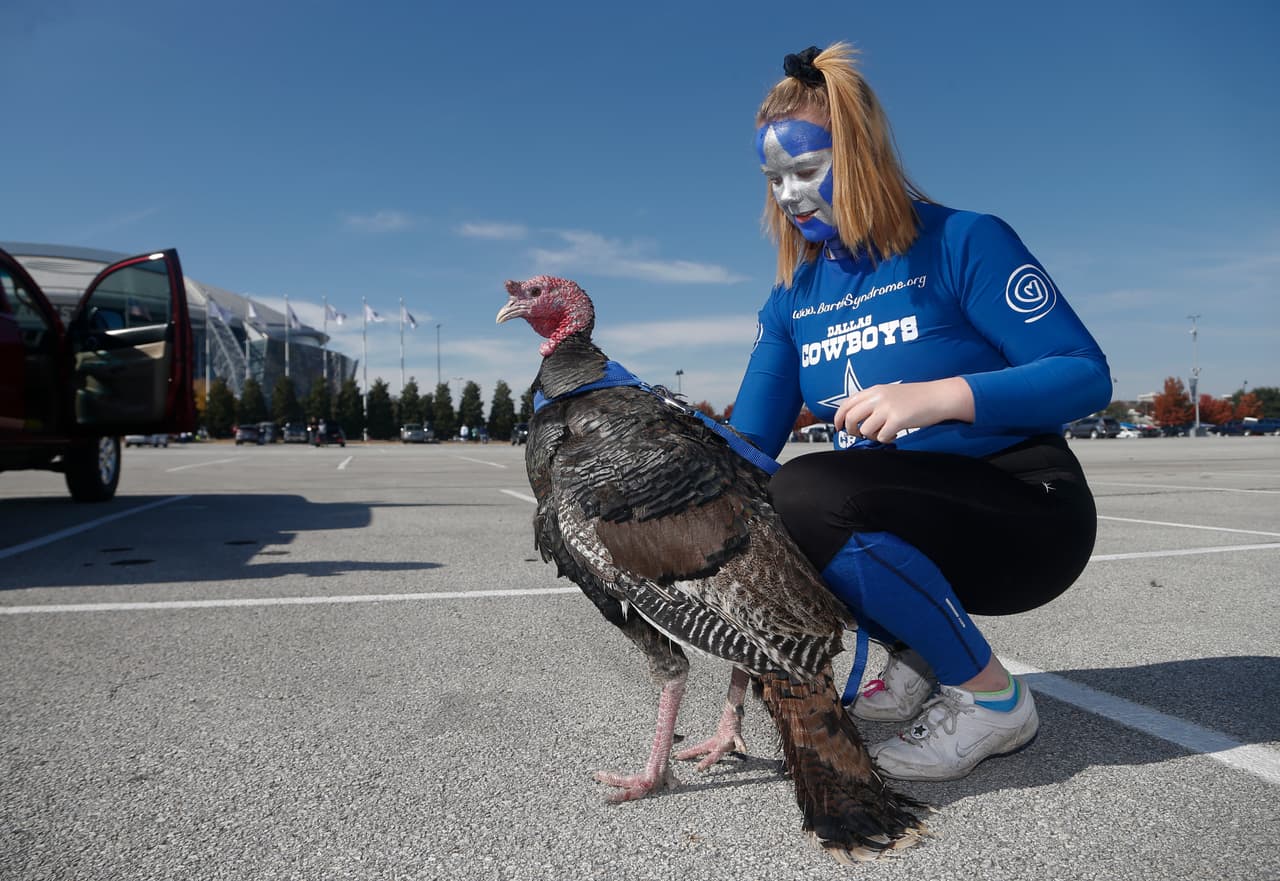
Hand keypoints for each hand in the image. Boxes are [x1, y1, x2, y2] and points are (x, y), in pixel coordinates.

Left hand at [833, 377, 974, 442]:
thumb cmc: (916, 397)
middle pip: (850, 418)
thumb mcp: (889, 392)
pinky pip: (882, 437)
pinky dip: (887, 439)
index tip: (839, 427)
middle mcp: (878, 397)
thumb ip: (872, 402)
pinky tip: (896, 434)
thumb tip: (855, 418)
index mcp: (874, 390)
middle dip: (852, 430)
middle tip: (860, 434)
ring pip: (864, 430)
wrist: (938, 396)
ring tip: (884, 433)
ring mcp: (887, 408)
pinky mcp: (897, 419)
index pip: (846, 404)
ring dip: (872, 436)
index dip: (838, 418)